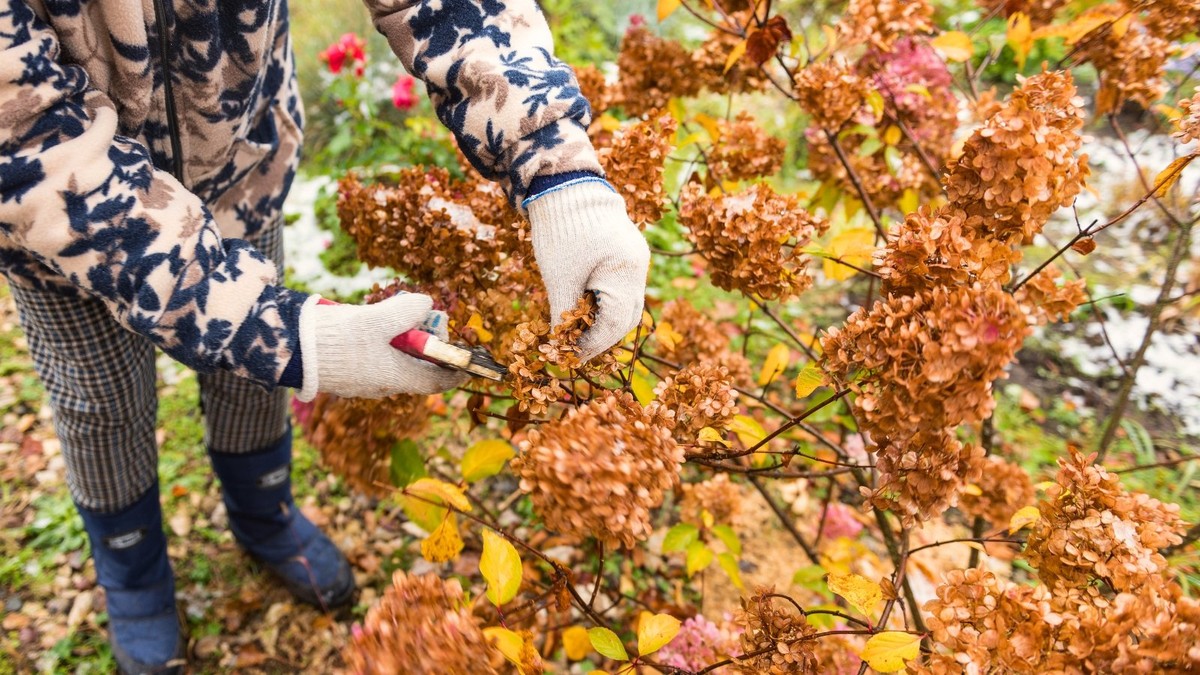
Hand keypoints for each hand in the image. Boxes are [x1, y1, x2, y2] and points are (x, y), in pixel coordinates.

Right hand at [296, 293, 468, 400]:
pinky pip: (373, 361)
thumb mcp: (377, 319)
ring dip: (402, 345)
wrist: (291, 349)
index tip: (468, 364)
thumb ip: (406, 311)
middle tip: (429, 325)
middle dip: (427, 350)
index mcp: (396, 377)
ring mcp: (362, 382)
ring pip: (393, 364)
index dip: (454, 373)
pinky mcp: (344, 374)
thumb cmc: (337, 339)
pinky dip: (382, 346)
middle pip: (415, 370)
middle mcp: (382, 385)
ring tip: (399, 319)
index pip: (435, 382)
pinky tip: (372, 326)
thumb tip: (427, 304)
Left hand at [526, 180, 650, 360]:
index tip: (571, 357)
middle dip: (602, 337)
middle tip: (577, 351)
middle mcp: (638, 267)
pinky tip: (585, 308)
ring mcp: (636, 258)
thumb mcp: (559, 277)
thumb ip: (563, 313)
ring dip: (604, 321)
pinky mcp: (627, 252)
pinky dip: (606, 302)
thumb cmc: (561, 230)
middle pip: (627, 317)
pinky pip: (622, 287)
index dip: (593, 345)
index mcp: (625, 273)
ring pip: (626, 303)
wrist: (566, 184)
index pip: (615, 324)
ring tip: (579, 333)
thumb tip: (560, 345)